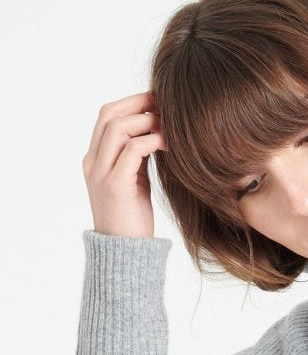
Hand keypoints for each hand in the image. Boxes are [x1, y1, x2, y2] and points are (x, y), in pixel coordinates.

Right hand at [82, 90, 167, 238]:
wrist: (124, 253)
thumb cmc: (132, 219)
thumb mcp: (134, 181)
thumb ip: (136, 157)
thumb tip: (154, 132)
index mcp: (95, 159)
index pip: (106, 116)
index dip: (131, 103)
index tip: (156, 101)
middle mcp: (93, 163)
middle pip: (109, 115)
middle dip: (138, 103)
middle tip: (164, 104)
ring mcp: (101, 173)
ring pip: (117, 128)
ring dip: (146, 120)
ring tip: (168, 125)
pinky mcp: (115, 185)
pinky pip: (132, 150)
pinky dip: (151, 140)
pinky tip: (168, 145)